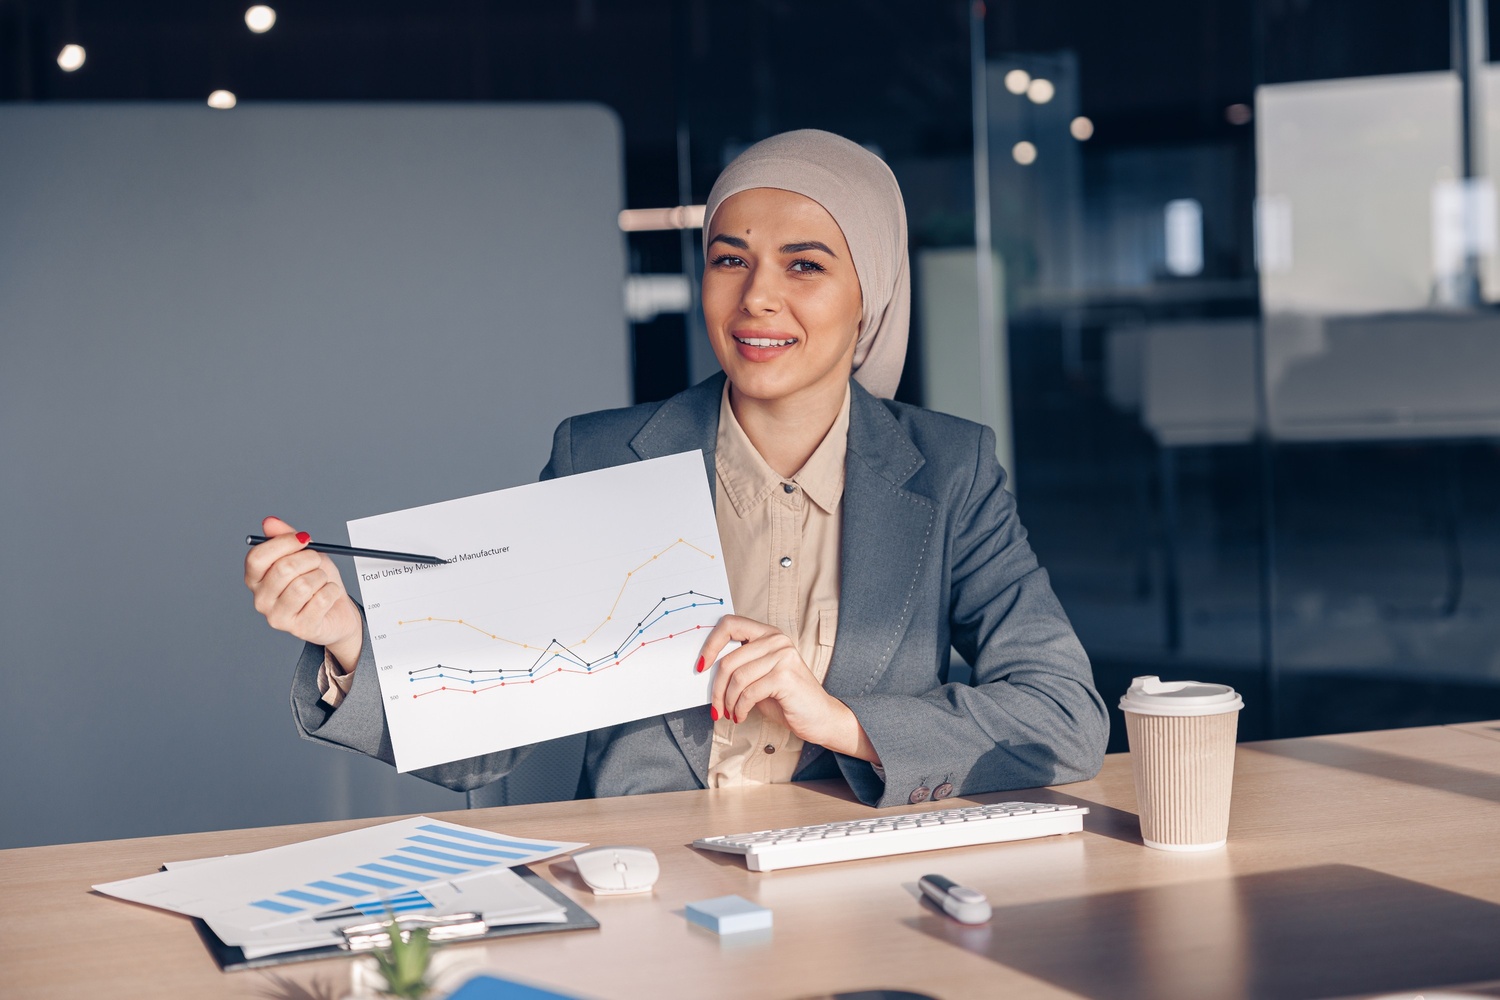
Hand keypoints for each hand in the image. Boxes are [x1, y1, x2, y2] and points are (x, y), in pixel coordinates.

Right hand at [244, 516, 362, 670]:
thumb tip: (269, 522)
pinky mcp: (300, 629)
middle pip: (283, 569)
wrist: (338, 610)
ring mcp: (278, 618)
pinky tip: (328, 596)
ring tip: (322, 581)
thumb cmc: (317, 581)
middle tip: (318, 562)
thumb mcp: (303, 554)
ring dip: (321, 577)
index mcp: (255, 580)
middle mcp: (261, 600)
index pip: (257, 558)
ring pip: (304, 585)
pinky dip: (331, 591)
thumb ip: (287, 538)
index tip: (304, 539)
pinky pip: (321, 599)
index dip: (283, 543)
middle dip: (309, 559)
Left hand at [697, 615, 877, 761]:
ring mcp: (783, 656)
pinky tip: (741, 715)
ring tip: (731, 713)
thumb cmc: (787, 698)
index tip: (700, 666)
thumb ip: (740, 666)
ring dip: (728, 701)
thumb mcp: (760, 676)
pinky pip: (748, 693)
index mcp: (768, 634)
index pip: (730, 624)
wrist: (820, 717)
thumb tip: (705, 669)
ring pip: (736, 678)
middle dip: (716, 688)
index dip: (710, 644)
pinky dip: (739, 708)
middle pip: (728, 659)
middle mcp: (776, 640)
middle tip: (716, 707)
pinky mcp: (785, 676)